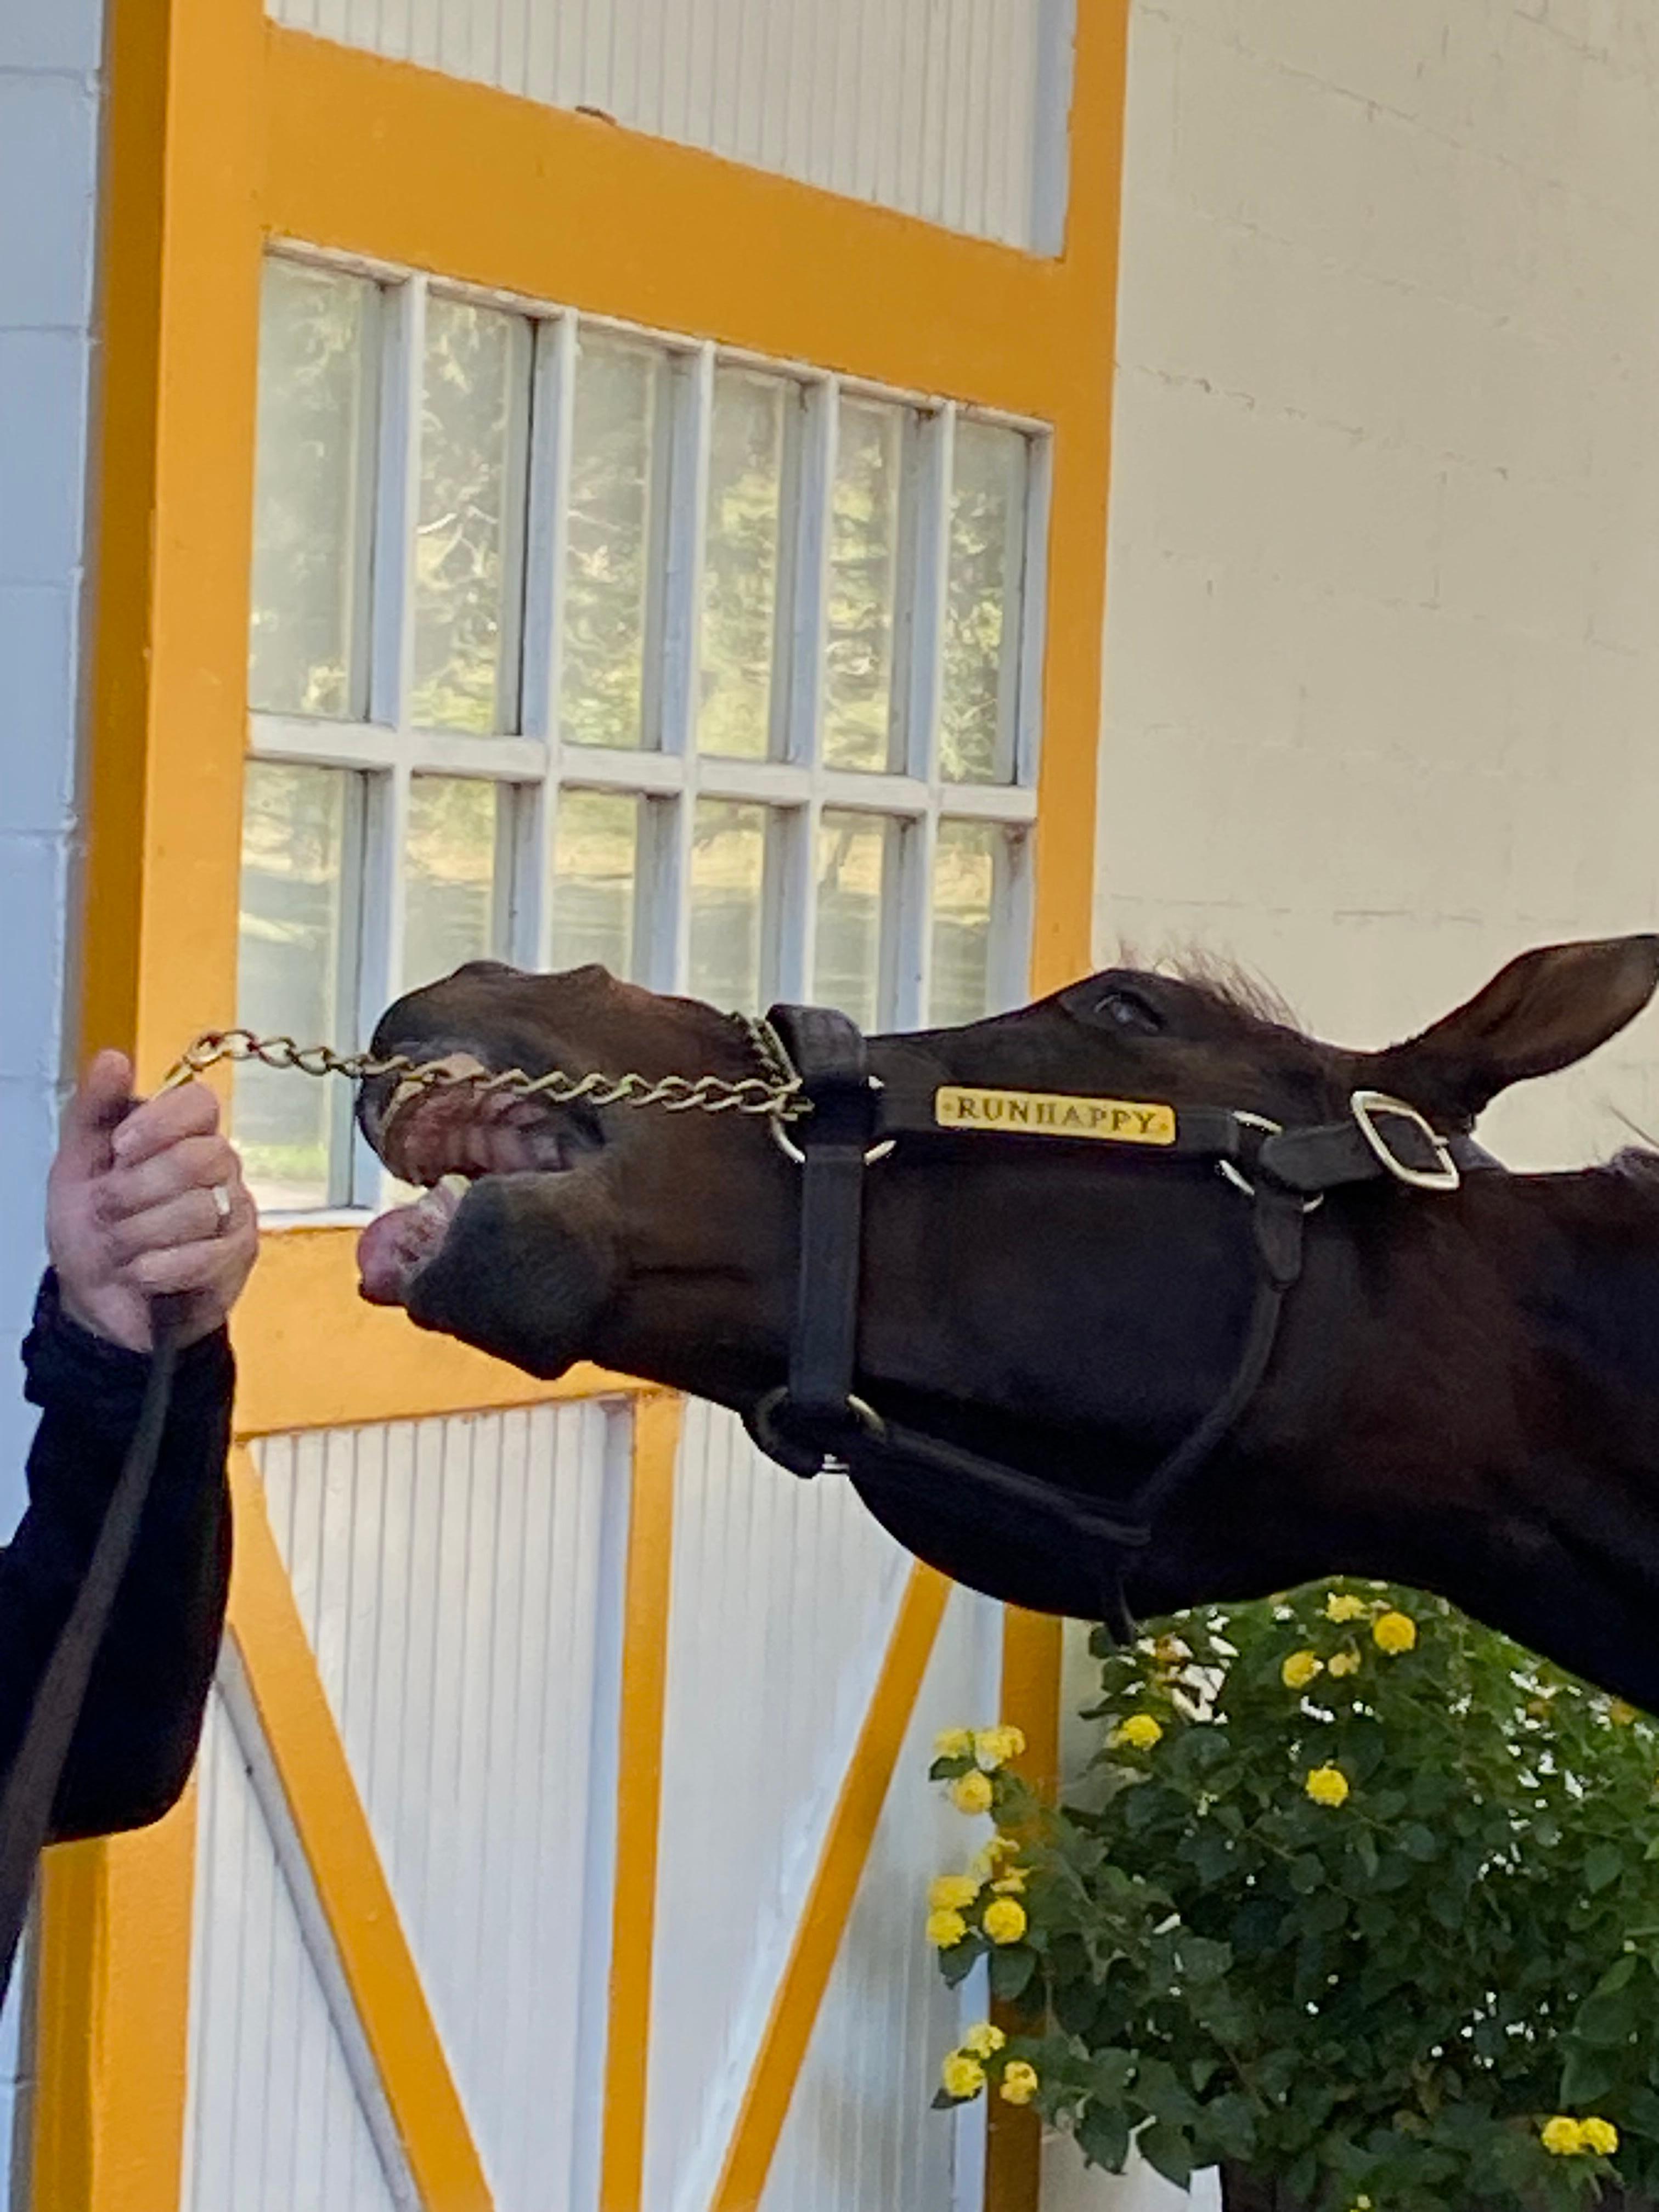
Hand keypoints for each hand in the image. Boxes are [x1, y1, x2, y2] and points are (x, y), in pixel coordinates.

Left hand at [47, 1051, 259, 1351]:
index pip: (200, 1104)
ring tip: (120, 1246)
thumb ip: (94, 1109)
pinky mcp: (240, 1255)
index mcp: (182, 1134)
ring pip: (199, 1209)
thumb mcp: (77, 1163)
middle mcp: (219, 1165)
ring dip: (141, 1234)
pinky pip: (206, 1255)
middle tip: (107, 1208)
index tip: (119, 1150)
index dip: (160, 1124)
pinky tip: (140, 1271)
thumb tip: (114, 1058)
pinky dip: (160, 1267)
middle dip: (138, 1190)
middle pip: (200, 1157)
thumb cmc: (92, 1225)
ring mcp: (234, 1209)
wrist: (97, 1298)